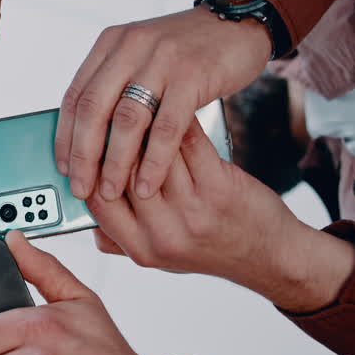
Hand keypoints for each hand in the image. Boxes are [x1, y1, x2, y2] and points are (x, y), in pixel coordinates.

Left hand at [55, 7, 270, 202]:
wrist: (240, 24)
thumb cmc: (188, 52)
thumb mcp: (144, 57)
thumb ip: (118, 88)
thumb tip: (90, 142)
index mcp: (112, 43)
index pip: (76, 95)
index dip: (65, 135)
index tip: (62, 167)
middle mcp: (131, 46)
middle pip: (94, 108)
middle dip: (84, 155)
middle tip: (80, 188)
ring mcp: (161, 59)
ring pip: (127, 119)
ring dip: (116, 162)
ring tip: (111, 191)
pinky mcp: (192, 74)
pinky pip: (166, 126)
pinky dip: (154, 160)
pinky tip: (147, 184)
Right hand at [87, 120, 354, 312]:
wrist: (270, 256)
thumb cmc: (212, 248)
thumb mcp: (160, 256)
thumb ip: (121, 238)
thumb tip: (86, 214)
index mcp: (141, 249)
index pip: (97, 202)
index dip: (86, 168)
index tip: (84, 141)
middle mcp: (163, 233)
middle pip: (121, 174)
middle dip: (111, 138)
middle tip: (106, 108)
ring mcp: (192, 212)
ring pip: (151, 154)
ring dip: (142, 123)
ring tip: (135, 98)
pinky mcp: (219, 189)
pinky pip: (188, 144)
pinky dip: (177, 120)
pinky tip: (172, 103)